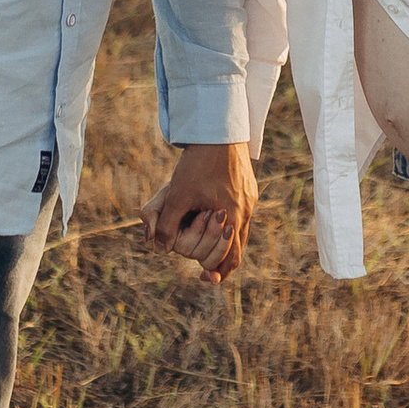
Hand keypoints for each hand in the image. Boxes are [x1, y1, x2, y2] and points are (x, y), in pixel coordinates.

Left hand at [141, 143, 257, 281]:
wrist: (219, 129)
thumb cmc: (198, 163)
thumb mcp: (177, 194)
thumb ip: (167, 224)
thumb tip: (159, 249)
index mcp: (234, 216)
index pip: (232, 258)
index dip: (219, 272)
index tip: (206, 278)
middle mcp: (247, 209)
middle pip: (238, 246)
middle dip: (221, 258)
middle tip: (206, 267)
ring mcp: (250, 197)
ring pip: (240, 229)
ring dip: (224, 239)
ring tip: (208, 242)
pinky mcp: (247, 185)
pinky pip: (240, 211)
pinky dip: (228, 221)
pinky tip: (214, 216)